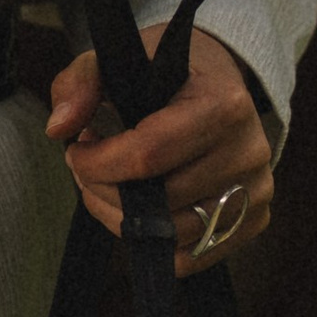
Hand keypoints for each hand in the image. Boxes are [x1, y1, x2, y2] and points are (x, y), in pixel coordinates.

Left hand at [47, 25, 276, 276]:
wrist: (223, 83)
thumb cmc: (169, 72)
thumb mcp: (122, 59)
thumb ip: (82, 83)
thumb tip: (59, 129)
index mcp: (223, 105)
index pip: (149, 154)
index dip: (99, 163)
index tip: (76, 151)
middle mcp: (249, 151)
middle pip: (159, 200)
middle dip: (104, 190)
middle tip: (87, 170)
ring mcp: (256, 191)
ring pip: (172, 234)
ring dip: (123, 219)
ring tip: (110, 187)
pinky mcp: (254, 220)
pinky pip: (190, 257)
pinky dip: (152, 242)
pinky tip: (138, 209)